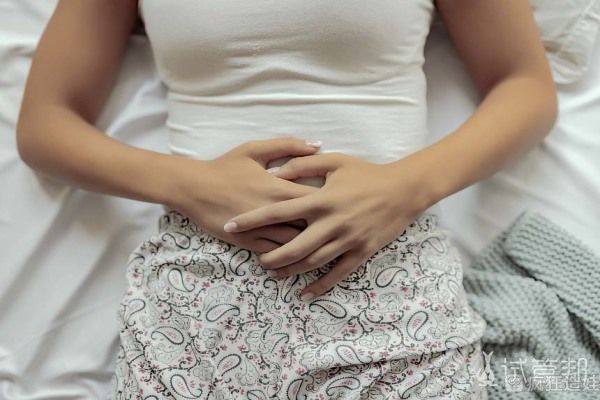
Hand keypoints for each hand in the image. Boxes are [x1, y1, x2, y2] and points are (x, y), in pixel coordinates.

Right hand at [167, 137, 321, 252]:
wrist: (193, 188)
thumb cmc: (226, 166)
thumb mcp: (255, 149)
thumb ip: (288, 146)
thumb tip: (317, 145)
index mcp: (280, 189)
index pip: (318, 199)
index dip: (332, 201)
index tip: (338, 200)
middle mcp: (274, 213)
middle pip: (312, 225)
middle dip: (324, 225)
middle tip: (333, 223)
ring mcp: (262, 231)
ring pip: (296, 244)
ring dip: (308, 242)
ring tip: (320, 240)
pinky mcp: (249, 243)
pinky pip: (276, 253)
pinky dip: (288, 254)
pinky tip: (296, 252)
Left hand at [222, 152, 432, 299]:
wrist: (404, 189)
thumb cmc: (367, 173)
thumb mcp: (335, 162)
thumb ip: (303, 166)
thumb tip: (275, 171)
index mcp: (321, 200)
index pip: (278, 211)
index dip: (251, 219)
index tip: (230, 225)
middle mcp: (331, 223)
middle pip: (292, 246)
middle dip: (269, 256)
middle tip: (256, 259)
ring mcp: (346, 240)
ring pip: (312, 262)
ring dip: (289, 270)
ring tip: (273, 272)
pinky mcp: (361, 252)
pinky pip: (338, 273)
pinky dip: (320, 286)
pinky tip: (304, 294)